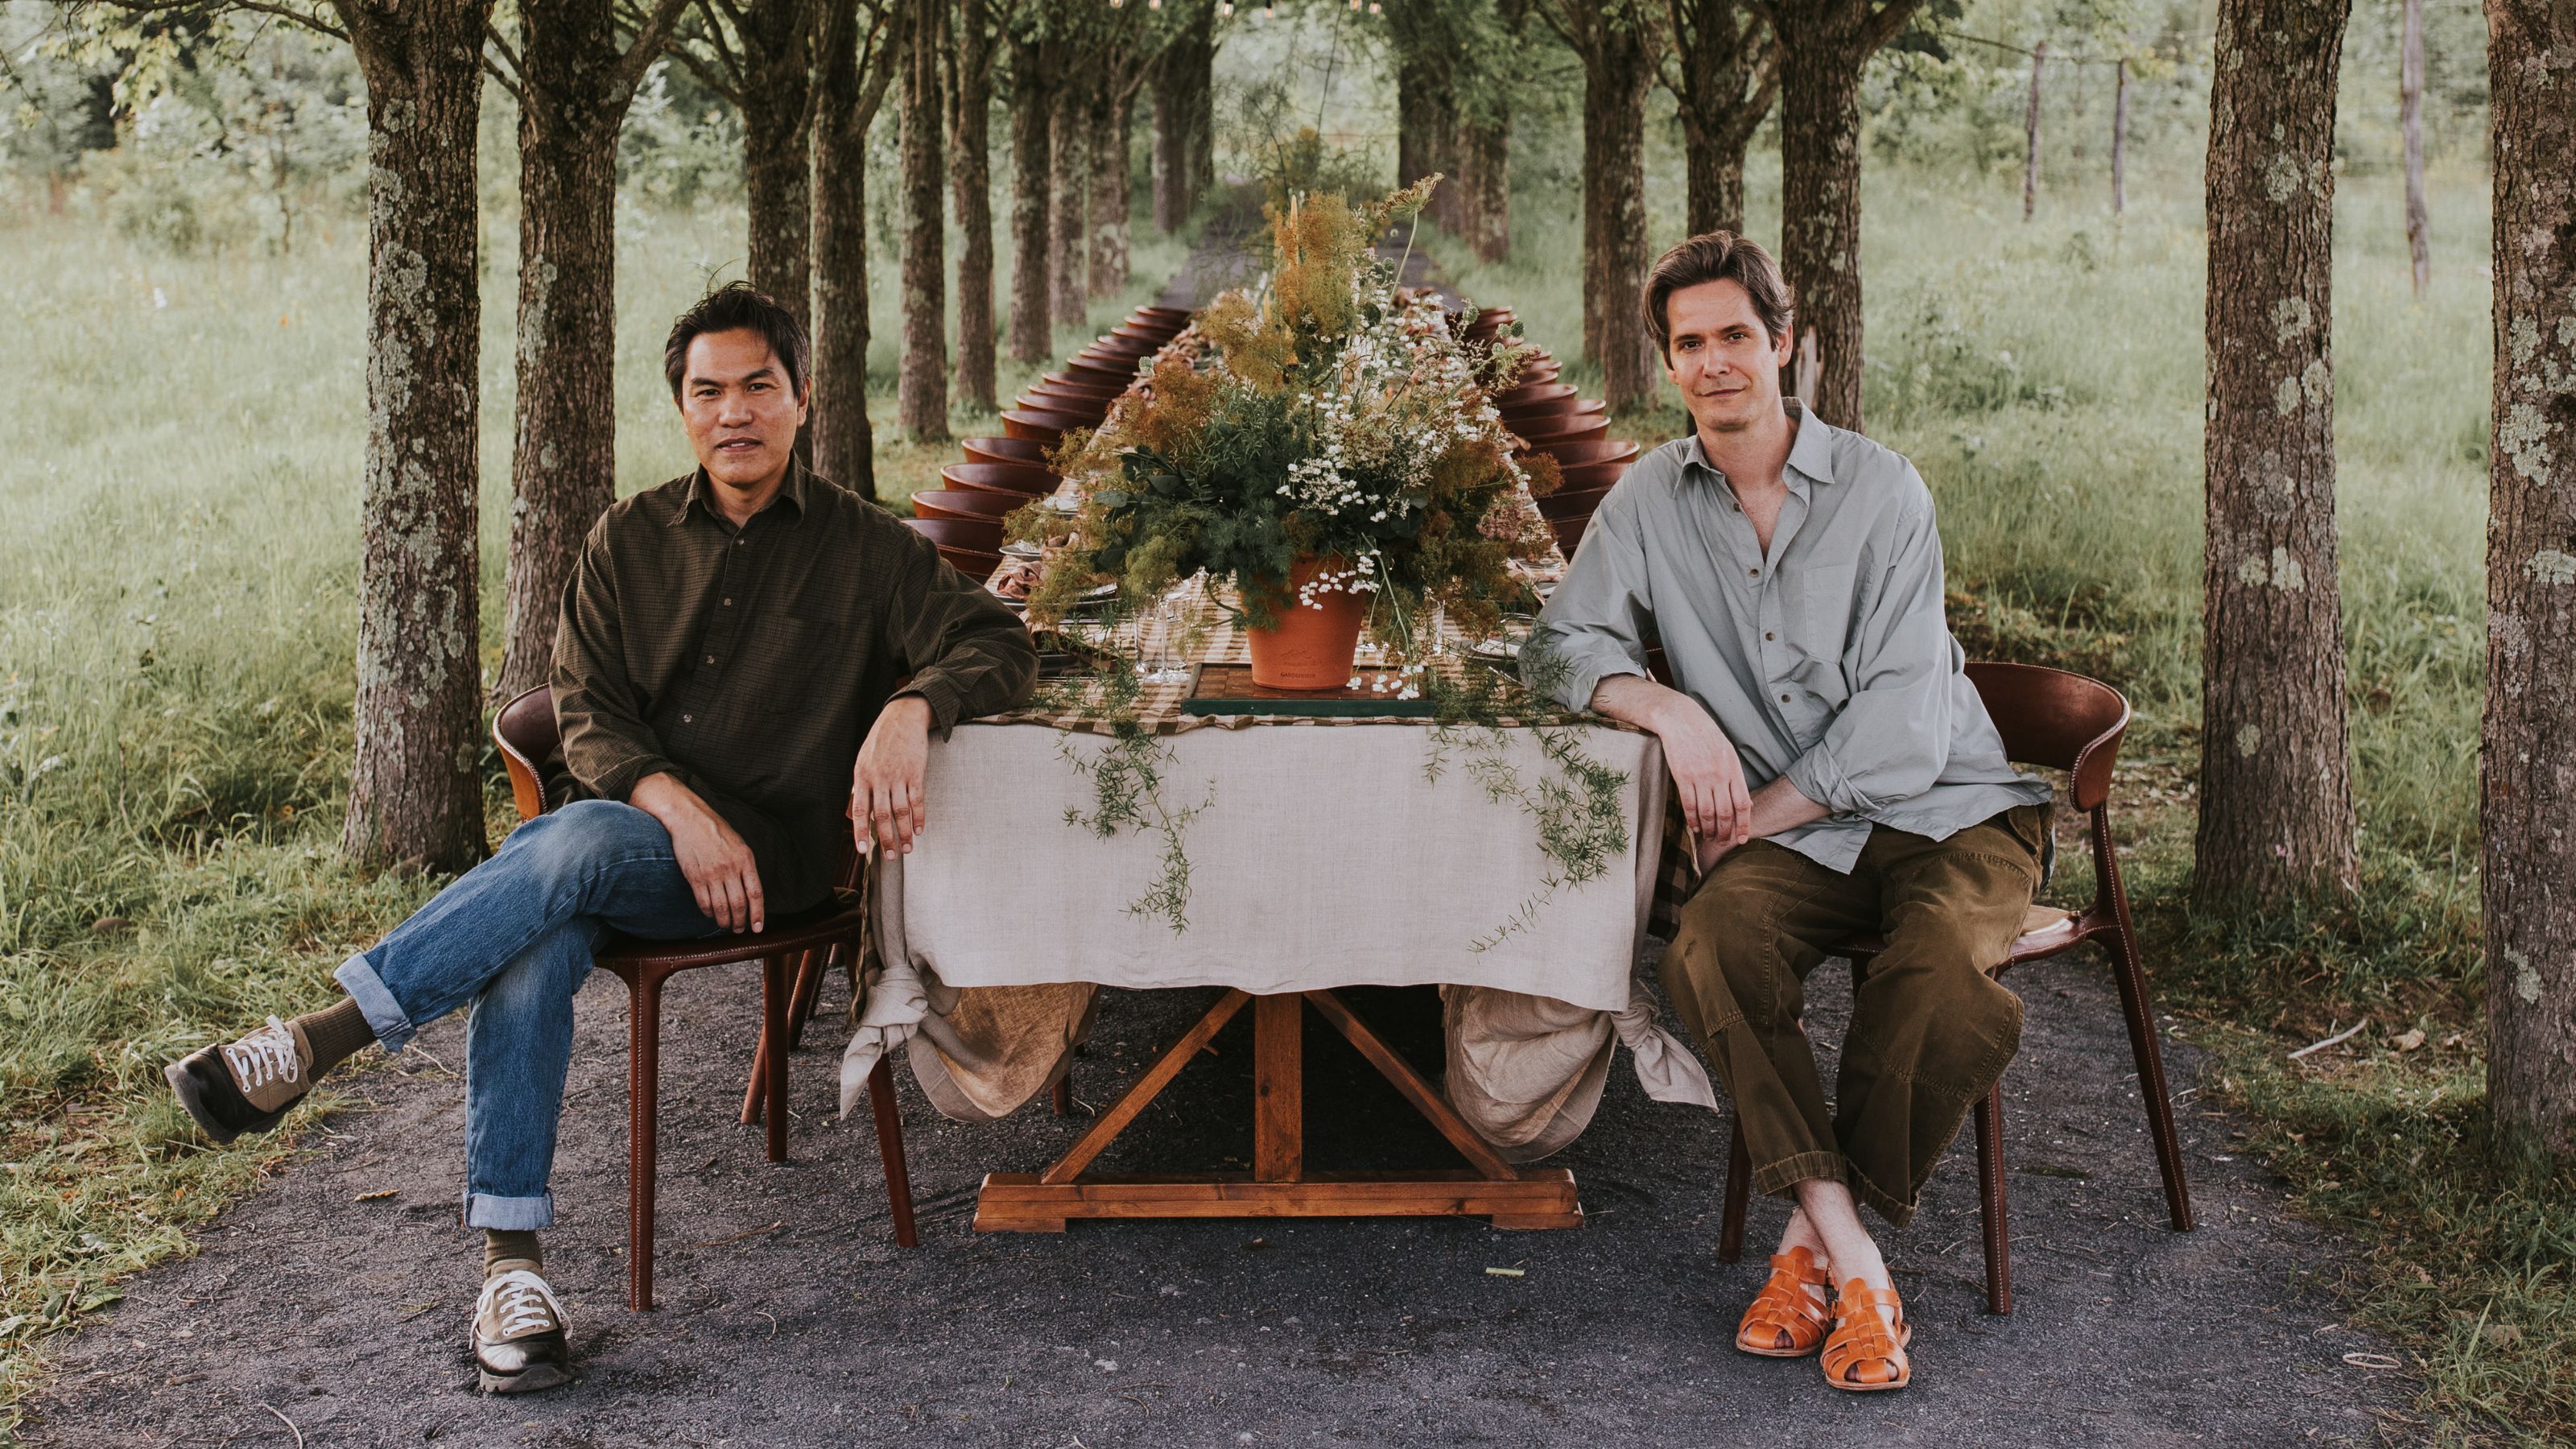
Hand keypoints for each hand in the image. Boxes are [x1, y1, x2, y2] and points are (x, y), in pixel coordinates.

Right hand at [630, 773, 764, 932]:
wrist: (690, 819)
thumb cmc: (717, 831)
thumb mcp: (740, 845)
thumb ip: (746, 866)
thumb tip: (751, 892)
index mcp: (745, 859)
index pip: (755, 893)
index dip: (758, 914)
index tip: (758, 928)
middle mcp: (730, 868)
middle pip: (739, 904)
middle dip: (741, 921)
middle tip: (740, 930)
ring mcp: (712, 873)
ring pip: (721, 907)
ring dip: (725, 921)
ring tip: (727, 926)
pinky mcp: (695, 877)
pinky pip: (704, 902)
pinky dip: (708, 912)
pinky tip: (711, 914)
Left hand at [852, 695, 933, 855]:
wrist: (902, 717)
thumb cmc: (880, 742)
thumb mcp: (862, 761)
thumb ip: (858, 788)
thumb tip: (852, 814)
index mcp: (862, 776)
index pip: (860, 810)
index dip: (861, 832)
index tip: (863, 850)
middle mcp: (878, 777)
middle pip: (882, 815)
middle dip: (886, 839)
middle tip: (891, 857)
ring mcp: (898, 775)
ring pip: (900, 810)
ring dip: (904, 832)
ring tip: (907, 849)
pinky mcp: (915, 771)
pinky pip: (917, 799)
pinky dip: (919, 816)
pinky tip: (919, 829)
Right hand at [1649, 693, 1752, 866]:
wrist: (1681, 720)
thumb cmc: (1706, 736)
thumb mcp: (1728, 753)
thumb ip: (1737, 778)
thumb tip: (1747, 804)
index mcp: (1733, 768)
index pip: (1743, 803)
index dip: (1743, 824)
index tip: (1742, 839)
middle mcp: (1719, 774)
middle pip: (1725, 812)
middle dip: (1724, 832)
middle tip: (1722, 841)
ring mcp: (1700, 776)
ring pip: (1707, 812)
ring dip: (1708, 829)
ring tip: (1708, 837)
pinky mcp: (1682, 776)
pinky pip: (1689, 805)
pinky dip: (1692, 819)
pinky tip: (1694, 827)